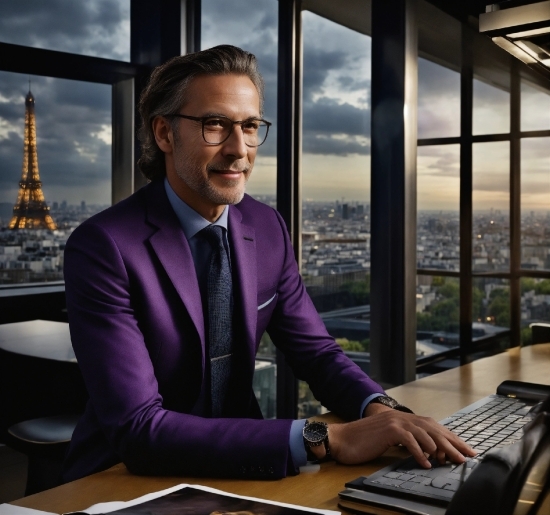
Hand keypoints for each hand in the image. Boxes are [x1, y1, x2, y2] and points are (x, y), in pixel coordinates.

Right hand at [328, 409, 476, 467]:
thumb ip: (407, 441)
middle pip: (433, 429)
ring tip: (451, 460)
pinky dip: (420, 452)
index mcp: (402, 419)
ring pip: (425, 434)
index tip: (465, 449)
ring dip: (440, 448)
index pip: (432, 427)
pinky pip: (409, 441)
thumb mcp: (389, 439)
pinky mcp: (388, 430)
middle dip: (452, 442)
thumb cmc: (363, 442)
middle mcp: (401, 418)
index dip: (450, 437)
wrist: (342, 439)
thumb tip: (430, 453)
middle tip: (466, 455)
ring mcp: (395, 422)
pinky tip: (427, 462)